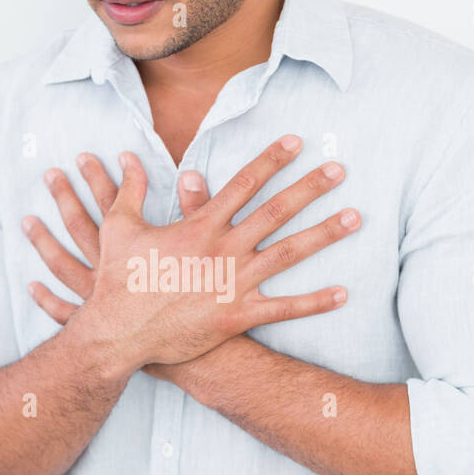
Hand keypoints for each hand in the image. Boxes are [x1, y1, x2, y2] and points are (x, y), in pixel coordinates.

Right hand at [22, 136, 358, 371]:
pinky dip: (314, 302)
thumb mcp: (119, 229)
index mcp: (199, 226)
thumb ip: (130, 191)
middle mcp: (223, 250)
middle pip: (275, 212)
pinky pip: (283, 308)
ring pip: (288, 254)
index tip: (297, 141)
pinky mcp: (236, 316)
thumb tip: (128, 158)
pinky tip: (343, 293)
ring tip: (355, 218)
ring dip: (324, 235)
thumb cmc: (118, 281)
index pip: (244, 184)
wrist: (118, 333)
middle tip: (340, 170)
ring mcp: (233, 284)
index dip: (271, 159)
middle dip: (309, 188)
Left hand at [23, 152, 213, 382]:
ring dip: (44, 242)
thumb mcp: (207, 252)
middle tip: (50, 174)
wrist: (206, 356)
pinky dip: (46, 298)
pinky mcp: (100, 327)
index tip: (91, 155)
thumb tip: (189, 174)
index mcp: (136, 251)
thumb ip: (197, 211)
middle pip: (80, 226)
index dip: (103, 177)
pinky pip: (63, 311)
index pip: (114, 203)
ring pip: (62, 264)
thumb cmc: (208, 303)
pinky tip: (32, 285)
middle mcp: (113, 272)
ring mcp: (101, 300)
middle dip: (65, 197)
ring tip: (28, 220)